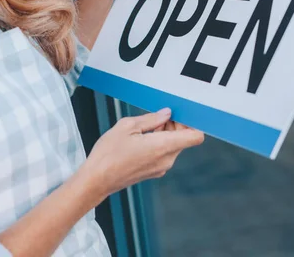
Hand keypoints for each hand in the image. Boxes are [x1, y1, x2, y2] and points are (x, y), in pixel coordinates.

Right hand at [82, 108, 203, 196]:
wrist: (97, 179)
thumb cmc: (108, 154)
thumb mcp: (127, 126)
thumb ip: (151, 119)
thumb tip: (166, 114)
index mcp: (162, 146)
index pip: (196, 136)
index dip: (192, 123)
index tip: (180, 115)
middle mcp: (166, 159)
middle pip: (184, 139)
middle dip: (174, 125)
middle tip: (157, 118)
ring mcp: (161, 168)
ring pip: (174, 146)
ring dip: (165, 134)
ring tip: (145, 128)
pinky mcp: (154, 171)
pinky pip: (164, 154)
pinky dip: (159, 144)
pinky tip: (142, 139)